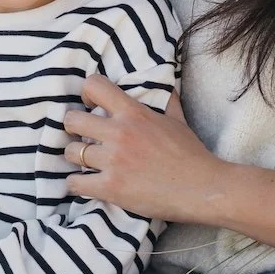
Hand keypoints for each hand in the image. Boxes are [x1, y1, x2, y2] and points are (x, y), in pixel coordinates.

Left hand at [63, 73, 224, 223]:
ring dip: (75, 158)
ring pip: (71, 153)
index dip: (86, 93)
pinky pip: (75, 183)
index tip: (89, 105)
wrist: (203, 189)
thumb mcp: (178, 120)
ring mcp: (113, 161)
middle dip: (72, 128)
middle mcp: (119, 133)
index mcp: (133, 113)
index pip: (94, 85)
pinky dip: (75, 185)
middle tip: (82, 137)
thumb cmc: (192, 154)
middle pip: (71, 120)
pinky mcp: (111, 187)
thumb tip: (167, 85)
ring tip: (85, 163)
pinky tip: (84, 184)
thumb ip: (166, 101)